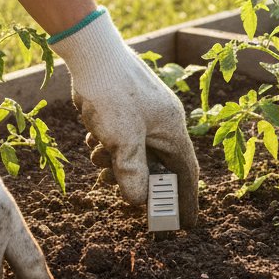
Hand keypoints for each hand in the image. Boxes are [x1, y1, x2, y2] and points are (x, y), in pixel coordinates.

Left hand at [51, 9, 198, 226]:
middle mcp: (163, 123)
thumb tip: (139, 203)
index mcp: (172, 130)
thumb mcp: (122, 140)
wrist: (91, 52)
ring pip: (136, 152)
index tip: (187, 226)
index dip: (186, 201)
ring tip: (99, 159)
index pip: (186, 174)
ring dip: (117, 163)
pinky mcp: (126, 109)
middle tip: (121, 193)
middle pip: (158, 166)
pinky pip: (123, 138)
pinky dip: (108, 146)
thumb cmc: (112, 93)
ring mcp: (144, 115)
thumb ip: (132, 174)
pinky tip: (92, 141)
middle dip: (139, 181)